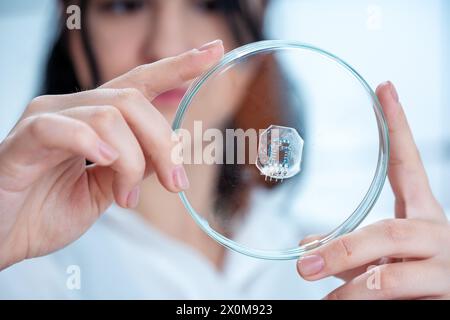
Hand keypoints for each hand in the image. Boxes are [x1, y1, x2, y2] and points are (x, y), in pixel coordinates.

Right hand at [0, 40, 223, 270]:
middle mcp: (71, 108)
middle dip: (164, 143)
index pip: (140, 82)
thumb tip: (173, 148)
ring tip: (126, 199)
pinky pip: (63, 128)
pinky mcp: (24, 140)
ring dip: (132, 161)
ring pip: (110, 116)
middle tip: (175, 183)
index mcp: (94, 118)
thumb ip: (137, 166)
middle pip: (134, 101)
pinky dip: (92, 143)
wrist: (4, 238)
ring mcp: (46, 119)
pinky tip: (104, 163)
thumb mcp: (106, 190)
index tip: (213, 52)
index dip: (178, 67)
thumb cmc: (48, 211)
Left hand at [297, 81, 449, 299]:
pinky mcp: (448, 298)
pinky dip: (361, 304)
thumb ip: (351, 250)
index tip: (384, 88)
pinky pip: (398, 299)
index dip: (398, 127)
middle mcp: (440, 237)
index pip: (409, 165)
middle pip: (390, 231)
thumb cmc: (419, 279)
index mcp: (425, 217)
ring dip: (350, 288)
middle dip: (345, 248)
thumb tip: (308, 245)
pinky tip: (338, 305)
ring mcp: (448, 271)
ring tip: (323, 298)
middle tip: (304, 265)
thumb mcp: (385, 257)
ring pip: (391, 275)